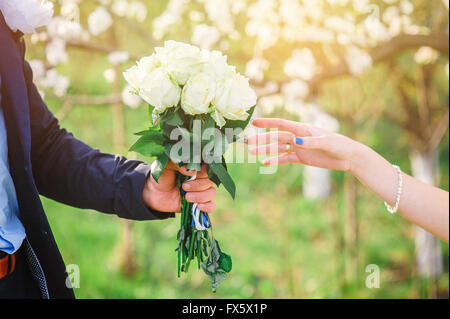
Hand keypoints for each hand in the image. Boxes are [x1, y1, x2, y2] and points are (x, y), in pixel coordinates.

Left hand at [142, 162, 216, 212]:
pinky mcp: (199, 204)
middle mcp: (201, 178)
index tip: (195, 173)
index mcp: (195, 167)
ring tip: (186, 197)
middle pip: (211, 181)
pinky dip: (208, 206)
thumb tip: (192, 171)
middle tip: (184, 186)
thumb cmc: (161, 176)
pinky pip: (212, 206)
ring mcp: (201, 191)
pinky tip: (198, 206)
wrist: (153, 193)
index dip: (205, 170)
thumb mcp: (166, 166)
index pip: (209, 166)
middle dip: (198, 185)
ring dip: (200, 196)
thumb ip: (177, 163)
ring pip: (212, 193)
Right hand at [247, 118, 363, 171]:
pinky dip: (275, 160)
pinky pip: (285, 158)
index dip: (267, 123)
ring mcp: (299, 147)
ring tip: (252, 153)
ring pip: (278, 148)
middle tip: (247, 142)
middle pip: (276, 137)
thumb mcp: (326, 142)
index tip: (254, 123)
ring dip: (265, 150)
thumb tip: (295, 142)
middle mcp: (298, 137)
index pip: (281, 124)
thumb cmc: (340, 145)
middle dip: (261, 139)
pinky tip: (265, 162)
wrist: (349, 157)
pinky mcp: (301, 157)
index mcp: (303, 129)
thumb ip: (310, 142)